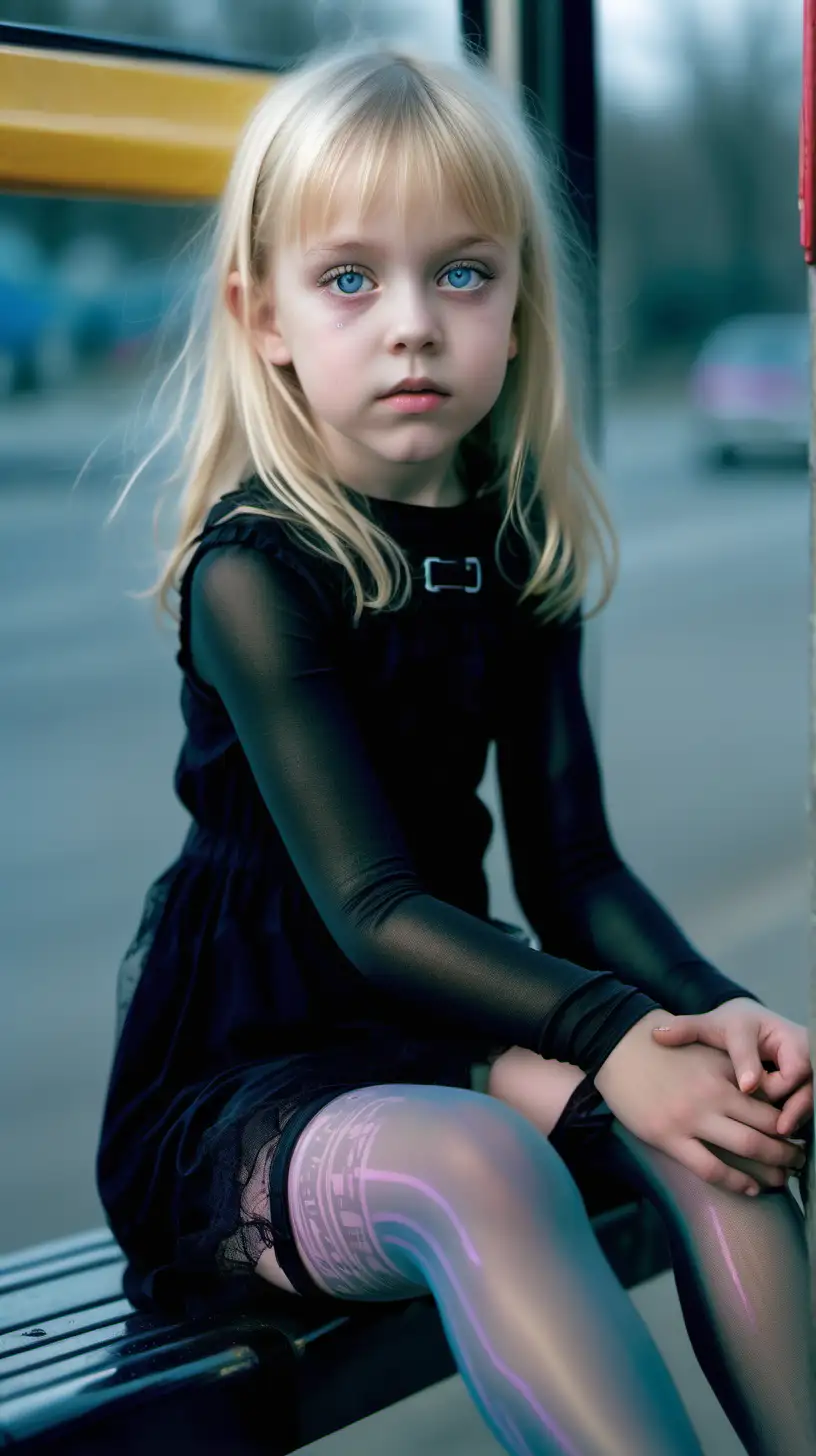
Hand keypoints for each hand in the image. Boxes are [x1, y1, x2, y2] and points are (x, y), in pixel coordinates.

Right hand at [595, 1010, 806, 1194]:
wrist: (617, 1047)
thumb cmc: (661, 1049)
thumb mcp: (704, 1050)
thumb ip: (732, 1071)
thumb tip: (763, 1093)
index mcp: (725, 1071)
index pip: (772, 1101)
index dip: (791, 1121)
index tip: (800, 1134)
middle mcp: (715, 1094)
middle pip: (768, 1127)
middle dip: (790, 1148)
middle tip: (802, 1160)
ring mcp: (692, 1117)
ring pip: (748, 1148)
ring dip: (773, 1168)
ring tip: (784, 1178)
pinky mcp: (669, 1137)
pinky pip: (712, 1168)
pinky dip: (738, 1183)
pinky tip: (751, 1189)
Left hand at [651, 999, 812, 1137]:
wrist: (753, 1024)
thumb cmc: (730, 1027)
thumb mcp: (710, 1025)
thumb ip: (686, 1029)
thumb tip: (656, 1034)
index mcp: (764, 1026)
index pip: (764, 1047)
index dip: (757, 1068)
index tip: (747, 1086)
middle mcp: (793, 1044)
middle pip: (802, 1074)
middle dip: (791, 1102)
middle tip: (777, 1127)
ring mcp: (805, 1063)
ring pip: (808, 1092)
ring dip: (797, 1113)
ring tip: (782, 1136)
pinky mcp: (807, 1081)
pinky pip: (807, 1100)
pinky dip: (798, 1117)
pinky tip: (783, 1139)